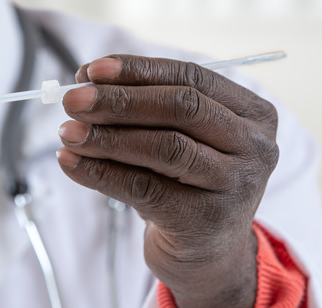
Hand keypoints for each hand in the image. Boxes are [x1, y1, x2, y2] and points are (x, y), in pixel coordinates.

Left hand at [56, 55, 278, 307]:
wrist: (204, 253)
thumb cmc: (184, 182)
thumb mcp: (177, 137)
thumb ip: (143, 107)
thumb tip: (85, 80)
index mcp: (252, 112)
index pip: (192, 77)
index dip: (138, 70)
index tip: (90, 69)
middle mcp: (255, 146)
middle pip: (182, 108)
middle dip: (119, 100)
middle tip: (71, 100)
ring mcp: (236, 185)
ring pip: (165, 148)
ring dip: (107, 137)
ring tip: (67, 132)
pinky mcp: (206, 220)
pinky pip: (144, 188)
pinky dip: (100, 173)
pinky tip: (70, 162)